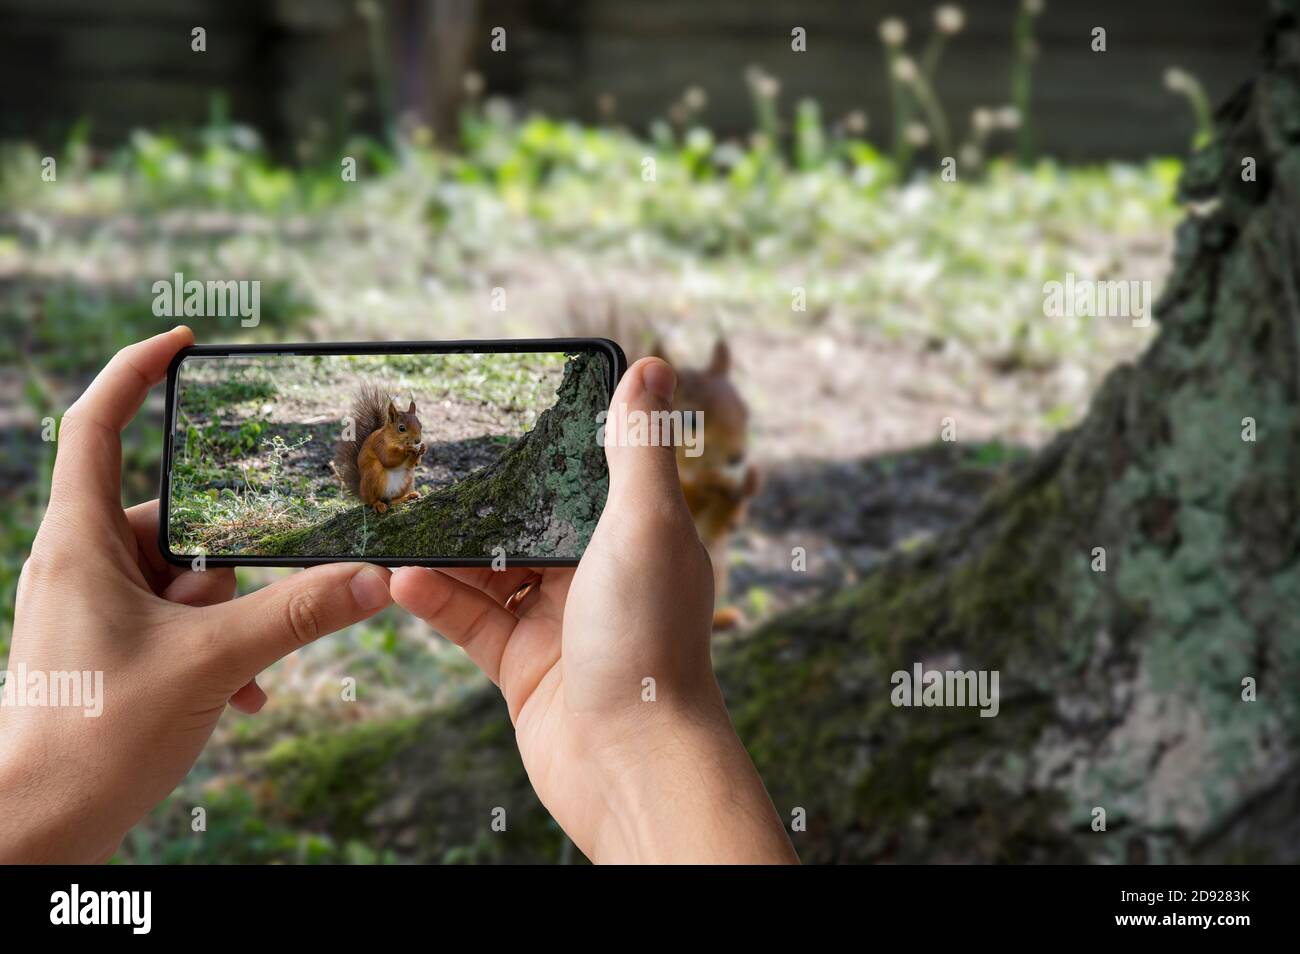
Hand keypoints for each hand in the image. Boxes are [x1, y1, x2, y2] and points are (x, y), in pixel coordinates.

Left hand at [0, 327, 393, 862]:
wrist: (39, 828)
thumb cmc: (93, 740)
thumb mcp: (211, 663)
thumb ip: (297, 613)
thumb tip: (373, 577)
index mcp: (80, 542)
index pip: (97, 425)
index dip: (137, 371)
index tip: (188, 342)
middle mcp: (82, 563)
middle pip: (174, 518)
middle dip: (225, 566)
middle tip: (235, 617)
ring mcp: (94, 605)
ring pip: (185, 576)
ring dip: (227, 618)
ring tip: (236, 671)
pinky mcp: (109, 643)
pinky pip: (177, 619)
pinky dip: (214, 646)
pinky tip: (239, 691)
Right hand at [390, 358, 796, 862]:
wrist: (631, 762)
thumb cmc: (650, 638)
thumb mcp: (643, 525)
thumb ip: (638, 447)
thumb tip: (654, 365)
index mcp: (634, 536)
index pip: (582, 475)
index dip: (543, 446)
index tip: (494, 411)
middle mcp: (597, 575)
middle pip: (526, 522)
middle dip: (478, 497)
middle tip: (419, 463)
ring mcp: (556, 621)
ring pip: (488, 570)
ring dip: (445, 550)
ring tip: (394, 518)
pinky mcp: (520, 665)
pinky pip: (469, 619)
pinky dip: (435, 598)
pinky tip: (400, 578)